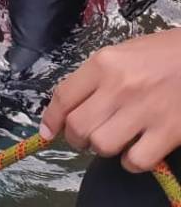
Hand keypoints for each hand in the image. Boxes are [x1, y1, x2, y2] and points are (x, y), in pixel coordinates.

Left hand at [40, 28, 180, 171]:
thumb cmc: (160, 54)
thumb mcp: (120, 54)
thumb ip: (96, 77)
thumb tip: (71, 105)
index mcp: (103, 64)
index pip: (64, 96)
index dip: (51, 119)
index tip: (48, 132)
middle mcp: (118, 87)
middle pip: (78, 126)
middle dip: (75, 138)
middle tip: (83, 139)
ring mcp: (144, 111)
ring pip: (102, 145)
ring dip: (102, 149)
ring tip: (110, 142)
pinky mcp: (168, 132)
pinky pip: (136, 160)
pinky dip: (130, 162)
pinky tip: (135, 152)